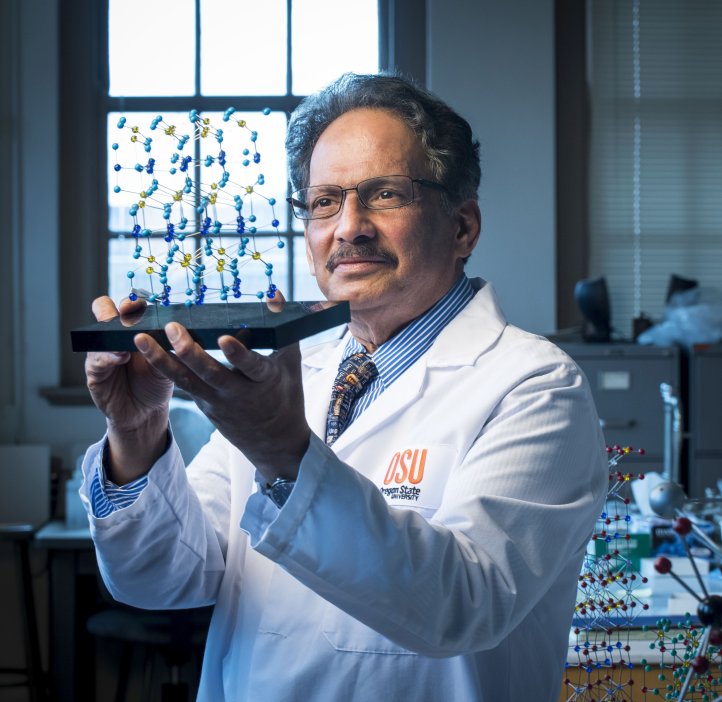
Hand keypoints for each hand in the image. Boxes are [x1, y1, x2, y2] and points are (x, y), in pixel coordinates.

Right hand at [85, 296, 172, 481]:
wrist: (146, 413)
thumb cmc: (156, 383)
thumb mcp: (166, 362)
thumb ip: (164, 346)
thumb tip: (175, 327)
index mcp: (131, 329)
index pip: (126, 305)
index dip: (133, 301)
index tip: (144, 303)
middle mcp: (113, 337)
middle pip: (104, 310)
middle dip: (117, 309)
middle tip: (130, 312)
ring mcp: (101, 353)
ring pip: (98, 333)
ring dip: (113, 334)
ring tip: (128, 340)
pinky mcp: (94, 373)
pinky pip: (96, 360)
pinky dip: (108, 357)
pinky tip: (120, 358)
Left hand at [133, 297, 310, 483]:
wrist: (273, 442)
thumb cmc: (285, 395)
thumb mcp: (291, 363)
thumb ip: (282, 329)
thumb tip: (274, 293)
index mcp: (265, 381)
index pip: (252, 367)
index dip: (238, 354)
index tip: (224, 339)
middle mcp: (238, 393)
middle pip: (210, 374)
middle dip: (189, 352)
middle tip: (172, 329)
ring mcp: (217, 402)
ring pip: (187, 382)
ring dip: (162, 361)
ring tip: (141, 340)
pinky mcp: (204, 405)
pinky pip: (183, 385)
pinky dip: (165, 369)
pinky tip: (147, 352)